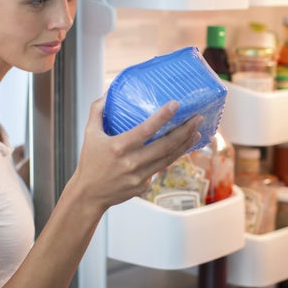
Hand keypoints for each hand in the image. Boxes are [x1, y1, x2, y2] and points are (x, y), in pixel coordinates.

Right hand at [70, 97, 202, 211]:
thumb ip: (98, 111)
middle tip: (198, 118)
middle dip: (185, 131)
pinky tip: (181, 148)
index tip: (176, 104)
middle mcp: (131, 163)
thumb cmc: (89, 162)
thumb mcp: (89, 133)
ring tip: (197, 132)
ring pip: (169, 158)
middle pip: (165, 145)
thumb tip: (108, 92)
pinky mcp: (144, 186)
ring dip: (185, 144)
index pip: (146, 130)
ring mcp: (139, 176)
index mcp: (118, 147)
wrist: (89, 195)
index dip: (163, 117)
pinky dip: (171, 157)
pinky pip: (160, 169)